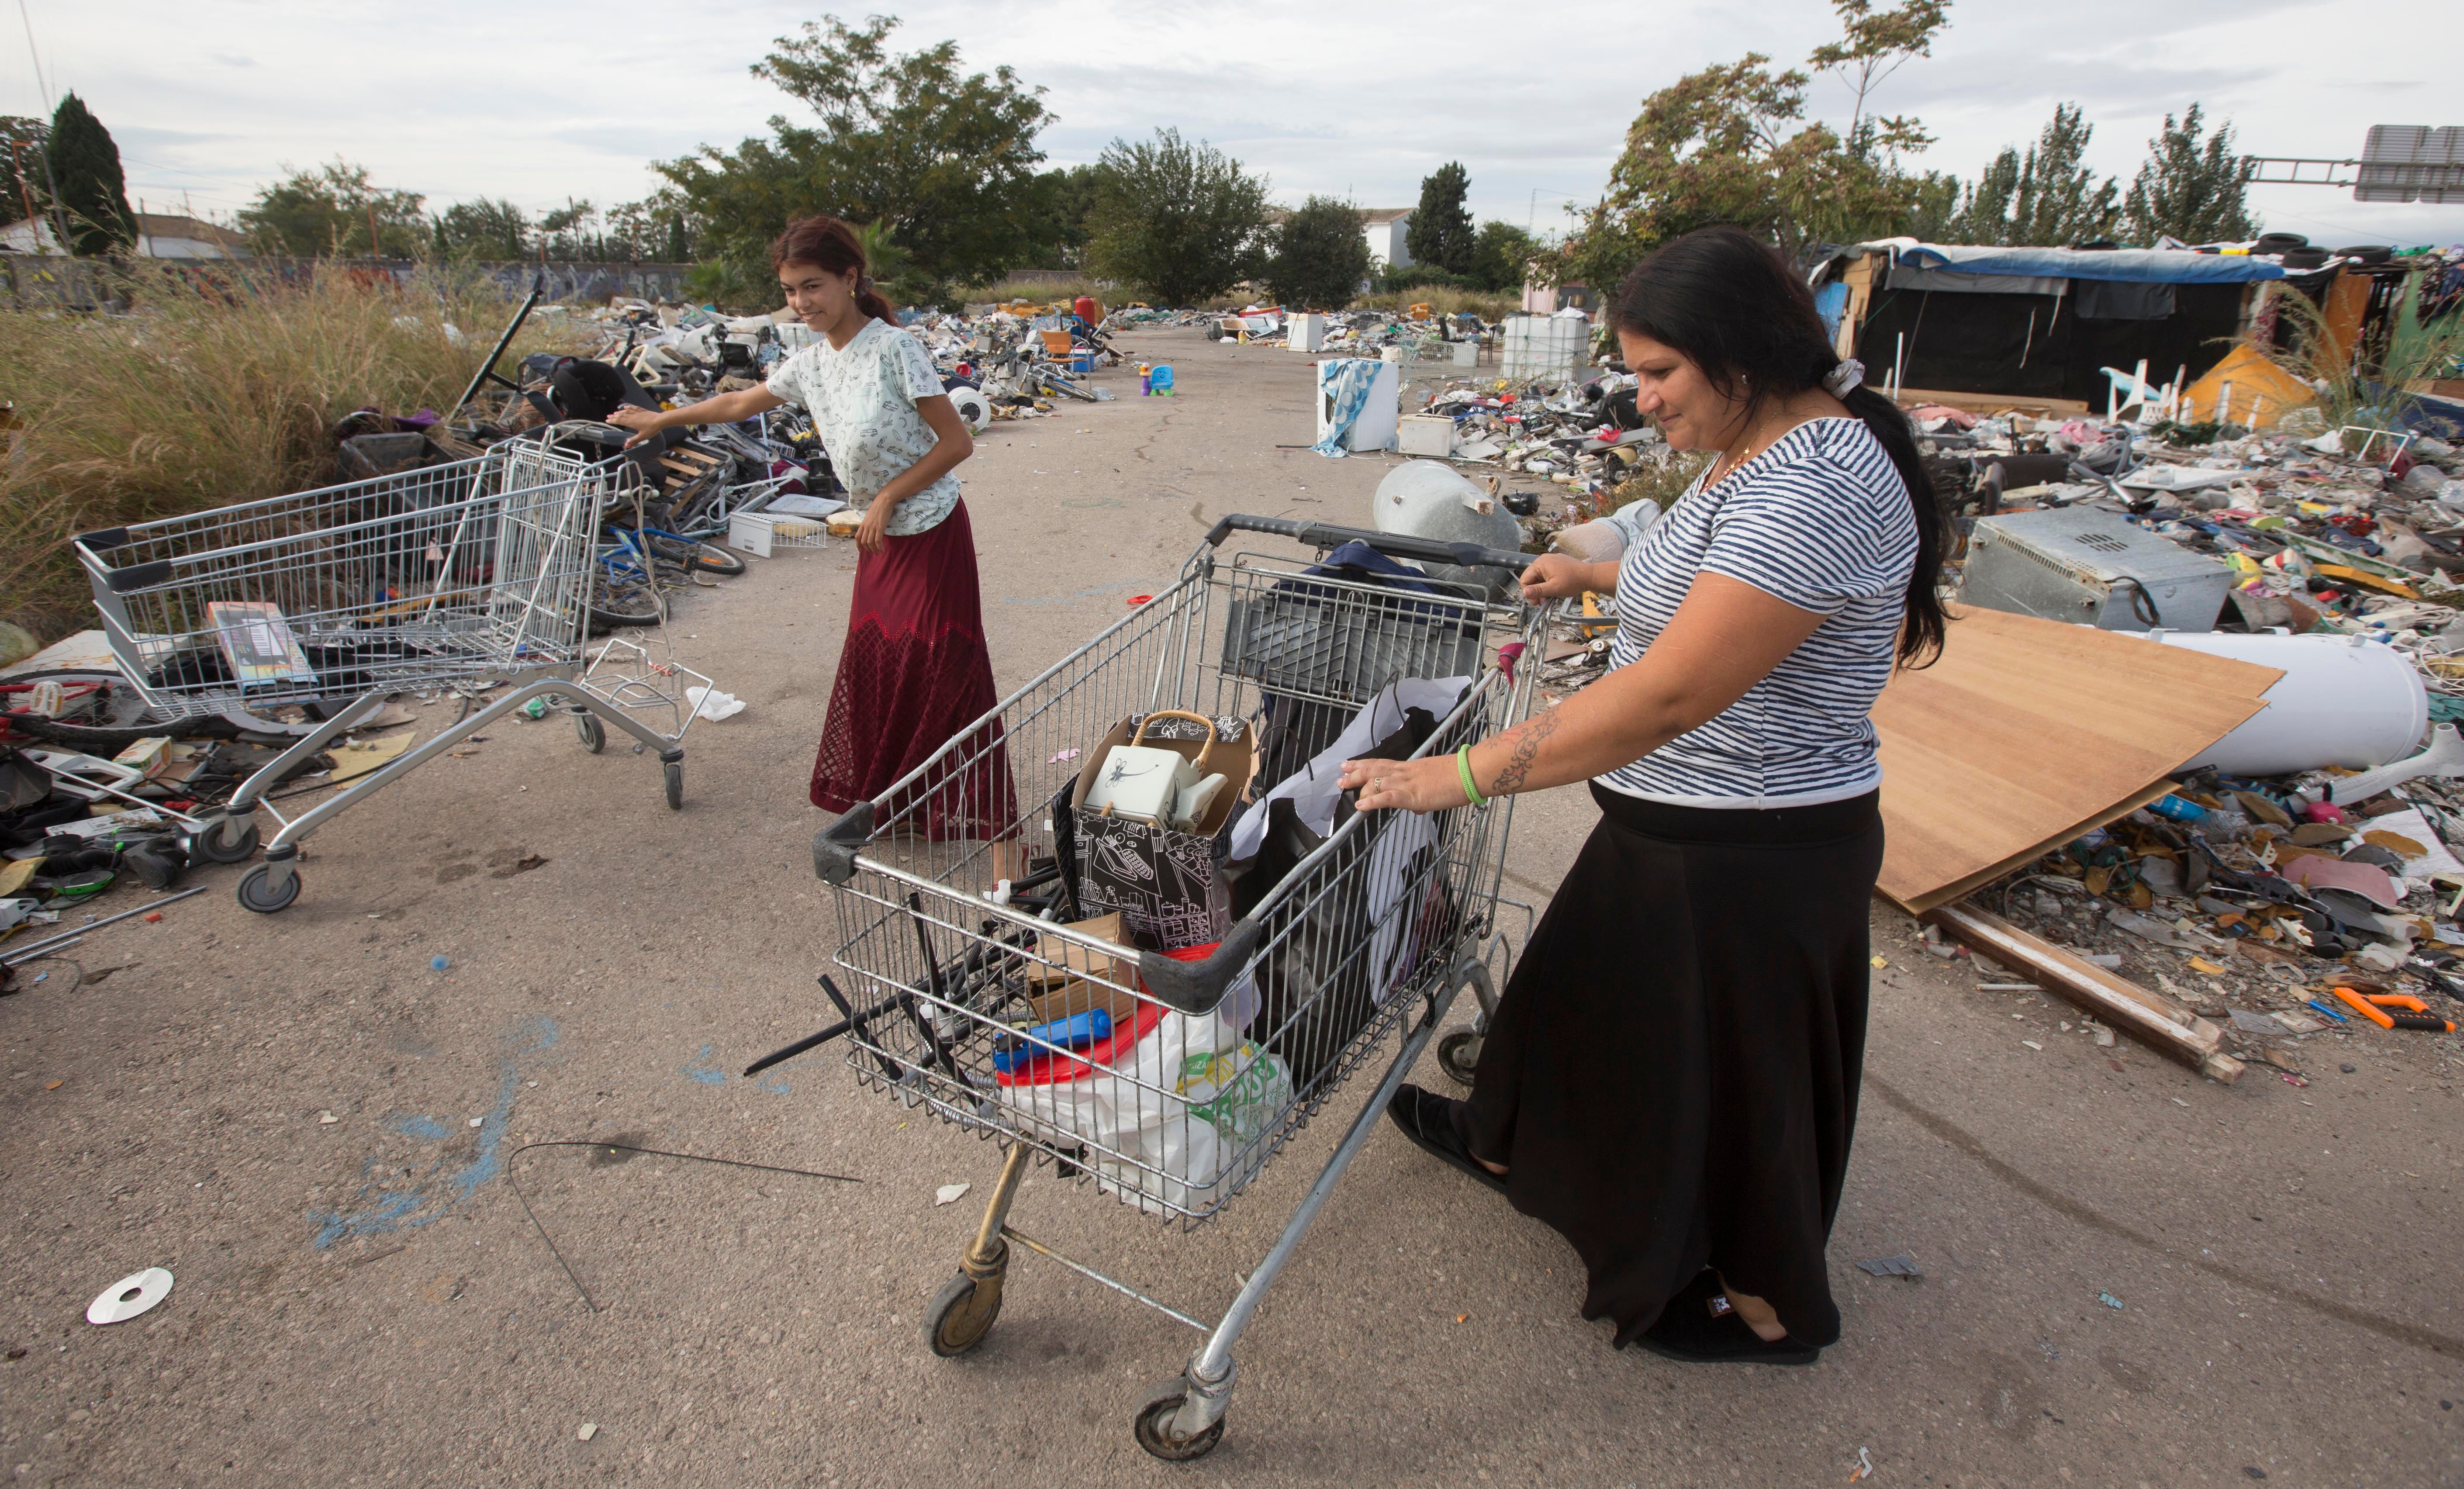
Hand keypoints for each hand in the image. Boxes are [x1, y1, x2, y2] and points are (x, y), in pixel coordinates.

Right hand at [606, 404, 660, 447]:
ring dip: (620, 412)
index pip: (620, 421)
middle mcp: (633, 416)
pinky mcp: (642, 411)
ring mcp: (637, 413)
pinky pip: (633, 408)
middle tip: (608, 416)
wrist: (660, 420)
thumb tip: (626, 445)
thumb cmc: (652, 429)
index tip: (607, 420)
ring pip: (626, 411)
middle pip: (621, 415)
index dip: (613, 421)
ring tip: (615, 413)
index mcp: (631, 422)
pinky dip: (628, 407)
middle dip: (614, 416)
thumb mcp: (642, 436)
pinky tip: (626, 407)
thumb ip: (634, 440)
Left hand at [855, 499, 891, 553]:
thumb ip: (869, 523)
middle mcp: (866, 526)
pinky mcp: (880, 527)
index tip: (860, 550)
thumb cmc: (879, 506)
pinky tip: (882, 549)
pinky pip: (878, 540)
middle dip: (867, 549)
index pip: (857, 537)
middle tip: (872, 552)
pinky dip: (880, 547)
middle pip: (863, 542)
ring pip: (870, 543)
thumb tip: (871, 530)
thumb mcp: (870, 516)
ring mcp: (872, 527)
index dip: (858, 545)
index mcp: (863, 523)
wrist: (884, 500)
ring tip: (878, 552)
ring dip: (874, 549)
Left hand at [1336, 754, 1466, 814]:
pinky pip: (1387, 797)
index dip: (1364, 764)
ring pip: (1376, 781)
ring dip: (1358, 785)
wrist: (1469, 774)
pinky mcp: (1412, 795)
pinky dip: (1372, 802)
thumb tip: (1416, 807)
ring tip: (1343, 788)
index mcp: (1410, 767)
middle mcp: (1405, 772)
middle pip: (1374, 769)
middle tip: (1340, 775)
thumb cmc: (1458, 778)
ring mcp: (1407, 783)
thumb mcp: (1434, 784)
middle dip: (1355, 772)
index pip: (1382, 763)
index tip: (1350, 763)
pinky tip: (1360, 806)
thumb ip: (1422, 795)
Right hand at [1519, 552, 1590, 603]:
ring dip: (1543, 588)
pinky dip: (1549, 583)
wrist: (1589, 576)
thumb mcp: (1553, 589)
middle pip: (1532, 578)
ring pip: (1540, 577)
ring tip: (1551, 596)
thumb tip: (1525, 592)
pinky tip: (1555, 589)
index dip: (1528, 592)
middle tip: (1543, 601)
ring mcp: (1550, 560)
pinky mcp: (1556, 563)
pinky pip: (1547, 574)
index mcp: (1540, 564)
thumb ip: (1537, 591)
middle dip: (1537, 591)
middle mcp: (1543, 560)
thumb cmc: (1574, 580)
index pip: (1524, 579)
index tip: (1535, 601)